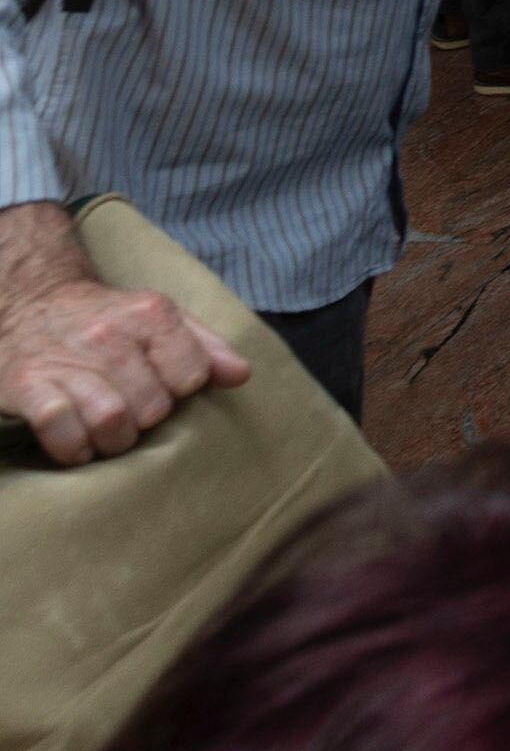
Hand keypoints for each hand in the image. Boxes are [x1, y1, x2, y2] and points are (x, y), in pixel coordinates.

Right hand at [0, 233, 252, 464]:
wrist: (31, 303)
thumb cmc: (107, 321)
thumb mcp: (161, 319)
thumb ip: (204, 347)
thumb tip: (241, 375)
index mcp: (151, 314)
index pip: (192, 376)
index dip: (180, 391)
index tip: (163, 388)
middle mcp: (109, 334)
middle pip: (153, 406)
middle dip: (146, 421)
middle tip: (132, 414)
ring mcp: (65, 359)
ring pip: (112, 420)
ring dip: (114, 441)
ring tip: (108, 433)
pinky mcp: (27, 384)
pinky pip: (60, 427)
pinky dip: (73, 446)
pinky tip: (79, 443)